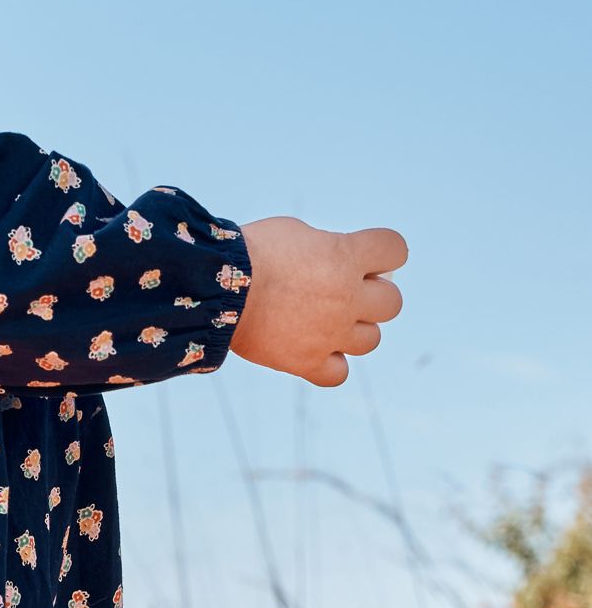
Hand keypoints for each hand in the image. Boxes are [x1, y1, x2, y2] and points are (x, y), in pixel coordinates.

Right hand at [229, 217, 407, 386]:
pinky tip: (311, 350)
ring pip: (370, 340)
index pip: (394, 249)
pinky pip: (338, 373)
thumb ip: (326, 248)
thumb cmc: (249, 251)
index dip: (381, 251)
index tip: (360, 254)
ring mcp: (331, 333)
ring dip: (352, 330)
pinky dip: (329, 364)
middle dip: (370, 295)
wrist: (212, 287)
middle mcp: (348, 298)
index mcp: (346, 256)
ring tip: (322, 321)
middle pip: (392, 303)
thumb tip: (338, 259)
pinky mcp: (308, 361)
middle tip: (338, 290)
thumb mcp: (295, 233)